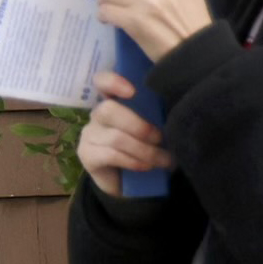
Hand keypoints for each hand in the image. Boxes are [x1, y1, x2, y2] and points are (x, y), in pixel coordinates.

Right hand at [77, 70, 172, 199]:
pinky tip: (146, 167)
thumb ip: (157, 116)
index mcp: (114, 101)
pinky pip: (110, 155)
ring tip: (162, 160)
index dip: (113, 82)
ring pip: (115, 137)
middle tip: (159, 138)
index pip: (102, 81)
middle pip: (108, 110)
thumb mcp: (153, 129)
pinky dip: (133, 161)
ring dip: (144, 150)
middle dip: (138, 125)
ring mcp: (89, 134)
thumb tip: (176, 111)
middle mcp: (97, 114)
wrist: (131, 182)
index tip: (132, 92)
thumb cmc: (146, 148)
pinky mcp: (86, 155)